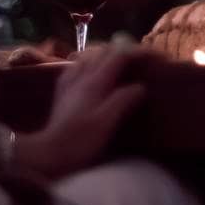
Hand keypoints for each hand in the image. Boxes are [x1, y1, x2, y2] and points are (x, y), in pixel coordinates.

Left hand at [14, 46, 143, 178]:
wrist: (49, 154)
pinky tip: (91, 72)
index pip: (119, 56)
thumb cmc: (80, 140)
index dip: (138, 52)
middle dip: (124, 50)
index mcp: (95, 82)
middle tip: (140, 60)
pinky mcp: (62, 92)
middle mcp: (81, 76)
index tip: (155, 56)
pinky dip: (89, 63)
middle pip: (104, 51)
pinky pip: (76, 67)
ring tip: (118, 63)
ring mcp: (69, 83)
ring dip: (106, 55)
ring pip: (89, 56)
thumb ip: (123, 100)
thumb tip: (140, 86)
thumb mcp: (107, 122)